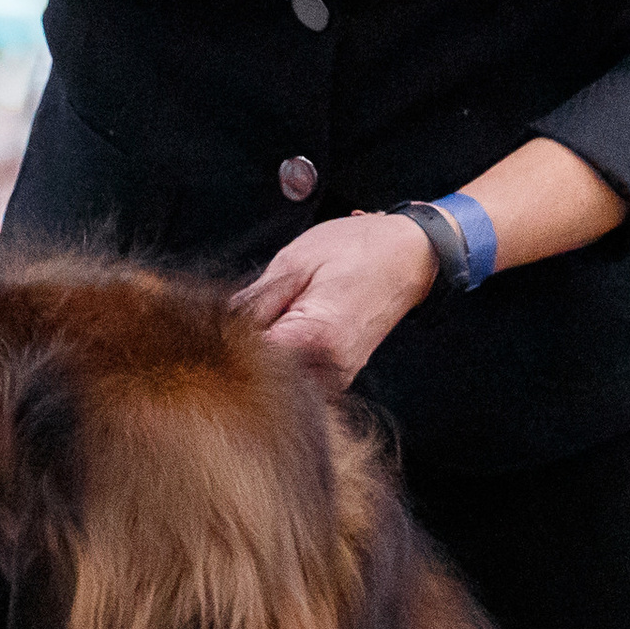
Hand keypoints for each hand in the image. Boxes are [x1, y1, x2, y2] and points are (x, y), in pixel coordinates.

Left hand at [235, 211, 437, 384]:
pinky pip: (300, 375)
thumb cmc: (360, 250)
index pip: (248, 358)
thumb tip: (221, 324)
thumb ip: (254, 301)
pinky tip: (289, 330)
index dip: (230, 338)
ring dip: (269, 354)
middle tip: (250, 313)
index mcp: (314, 338)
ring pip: (282, 378)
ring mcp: (337, 376)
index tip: (225, 320)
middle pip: (264, 374)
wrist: (408, 255)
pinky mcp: (340, 376)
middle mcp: (329, 368)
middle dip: (247, 348)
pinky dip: (287, 357)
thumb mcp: (294, 261)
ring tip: (276, 317)